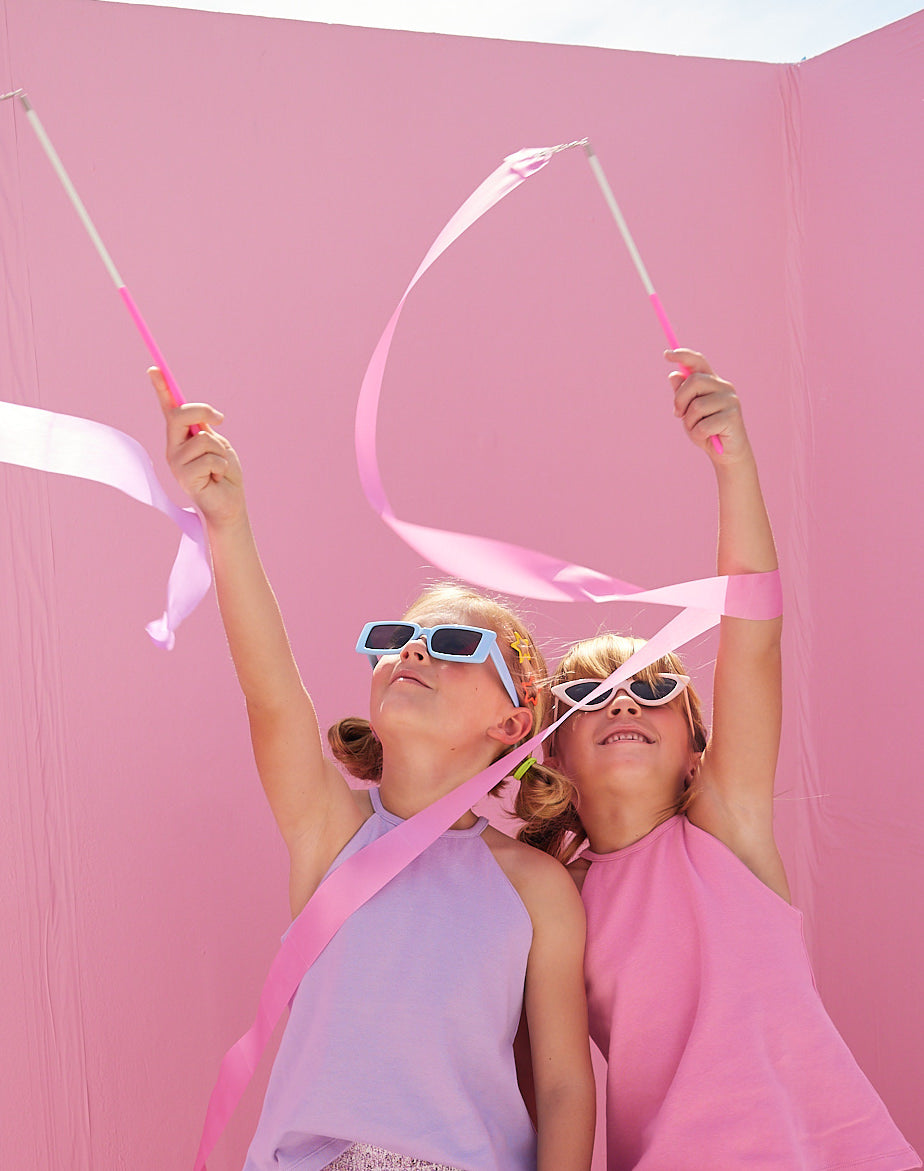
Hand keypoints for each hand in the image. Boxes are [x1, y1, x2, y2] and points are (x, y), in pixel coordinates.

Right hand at [149, 366, 244, 525]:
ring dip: (220, 451)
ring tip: (218, 467)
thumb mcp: (218, 444)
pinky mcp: (184, 477)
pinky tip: (217, 478)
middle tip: (220, 418)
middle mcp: (173, 447)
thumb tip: (199, 415)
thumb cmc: (225, 474)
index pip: (169, 409)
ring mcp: (176, 462)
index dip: (161, 389)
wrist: (230, 503)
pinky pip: (210, 458)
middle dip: (202, 411)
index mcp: (181, 437)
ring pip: (203, 439)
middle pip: (179, 415)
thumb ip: (205, 430)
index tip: (154, 369)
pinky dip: (221, 466)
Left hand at [666, 349, 750, 461]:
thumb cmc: (706, 431)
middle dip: (679, 399)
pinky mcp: (733, 417)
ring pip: (697, 406)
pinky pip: (703, 425)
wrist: (726, 454)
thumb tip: (674, 375)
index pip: (698, 362)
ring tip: (698, 429)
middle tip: (677, 414)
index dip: (683, 355)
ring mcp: (730, 401)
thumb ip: (682, 395)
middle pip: (694, 381)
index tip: (666, 354)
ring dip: (689, 422)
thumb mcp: (688, 413)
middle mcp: (724, 387)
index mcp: (712, 382)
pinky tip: (707, 437)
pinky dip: (698, 435)